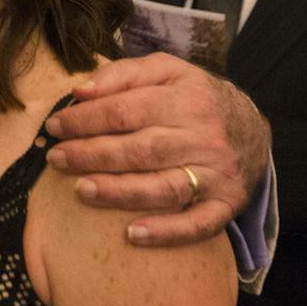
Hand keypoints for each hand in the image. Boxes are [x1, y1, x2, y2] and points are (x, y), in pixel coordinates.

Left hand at [43, 52, 270, 245]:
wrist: (252, 127)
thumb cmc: (195, 96)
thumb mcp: (164, 70)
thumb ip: (121, 74)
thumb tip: (79, 91)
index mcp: (185, 100)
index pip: (125, 111)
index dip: (84, 120)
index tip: (54, 126)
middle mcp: (203, 138)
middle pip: (140, 150)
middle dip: (91, 155)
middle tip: (56, 159)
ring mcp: (216, 175)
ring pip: (163, 188)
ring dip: (119, 193)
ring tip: (81, 190)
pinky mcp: (227, 204)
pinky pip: (198, 224)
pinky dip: (166, 232)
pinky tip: (133, 234)